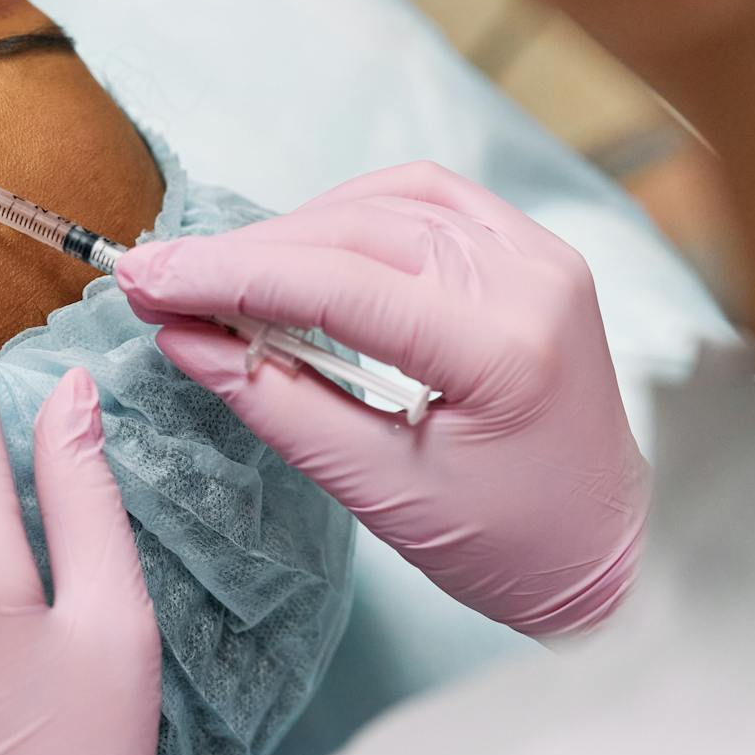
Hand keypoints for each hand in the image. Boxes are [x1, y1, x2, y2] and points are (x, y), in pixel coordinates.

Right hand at [115, 164, 648, 636]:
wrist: (610, 553)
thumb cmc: (504, 545)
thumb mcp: (380, 491)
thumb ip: (277, 404)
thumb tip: (182, 338)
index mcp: (503, 351)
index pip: (339, 285)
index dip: (229, 275)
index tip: (143, 278)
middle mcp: (531, 282)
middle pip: (357, 232)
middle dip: (246, 253)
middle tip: (156, 278)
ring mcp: (540, 256)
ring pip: (386, 203)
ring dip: (293, 231)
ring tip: (217, 275)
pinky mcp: (533, 252)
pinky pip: (426, 201)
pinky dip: (351, 215)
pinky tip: (300, 249)